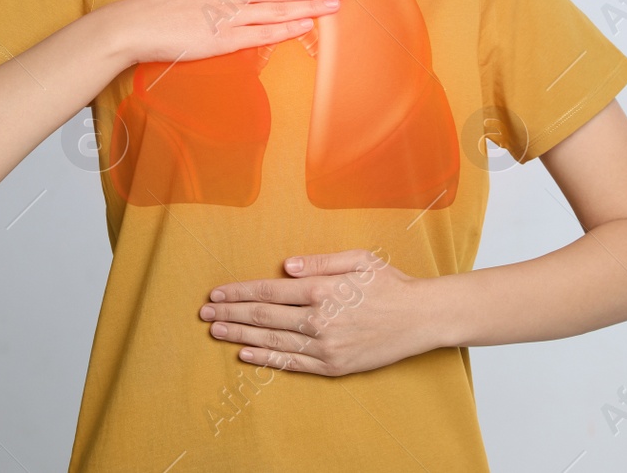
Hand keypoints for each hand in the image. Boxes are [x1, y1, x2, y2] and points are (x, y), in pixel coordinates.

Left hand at [199, 248, 439, 375]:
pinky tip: (246, 354)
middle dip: (232, 313)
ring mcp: (326, 345)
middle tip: (206, 314)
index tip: (217, 294)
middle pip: (265, 316)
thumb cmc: (390, 284)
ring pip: (273, 340)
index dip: (240, 292)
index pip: (270, 291)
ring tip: (217, 332)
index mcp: (323, 289)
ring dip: (241, 335)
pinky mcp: (333, 366)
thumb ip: (321, 261)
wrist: (420, 318)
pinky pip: (292, 363)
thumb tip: (287, 265)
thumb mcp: (358, 259)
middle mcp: (320, 318)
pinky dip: (266, 358)